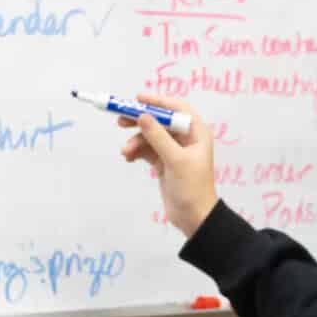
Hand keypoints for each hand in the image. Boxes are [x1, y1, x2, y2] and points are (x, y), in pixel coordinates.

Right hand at [119, 92, 217, 237]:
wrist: (194, 217)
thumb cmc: (192, 188)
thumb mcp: (175, 160)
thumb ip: (158, 137)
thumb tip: (143, 116)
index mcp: (196, 133)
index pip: (176, 109)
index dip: (157, 101)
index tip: (137, 99)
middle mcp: (186, 139)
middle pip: (159, 121)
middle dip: (140, 121)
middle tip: (120, 120)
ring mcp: (174, 151)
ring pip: (150, 137)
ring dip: (136, 142)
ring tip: (125, 152)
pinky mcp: (164, 163)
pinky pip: (146, 150)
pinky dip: (136, 152)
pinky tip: (128, 158)